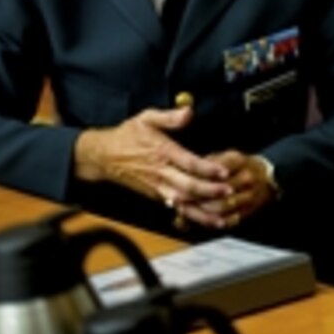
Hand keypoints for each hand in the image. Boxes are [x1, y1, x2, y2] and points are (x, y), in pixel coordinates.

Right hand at [73, 107, 231, 206]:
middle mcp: (161, 173)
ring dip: (203, 211)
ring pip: (182, 203)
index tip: (223, 171)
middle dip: (210, 191)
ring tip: (223, 217)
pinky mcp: (156, 196)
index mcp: (162, 152)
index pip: (187, 163)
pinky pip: (176, 208)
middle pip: (187, 186)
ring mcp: (158, 188)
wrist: (104, 156)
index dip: (206, 168)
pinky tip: (208, 221)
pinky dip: (192, 216)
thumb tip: (188, 112)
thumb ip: (168, 116)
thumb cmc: (127, 136)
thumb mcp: (146, 118)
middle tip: (229, 191)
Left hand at [174, 151, 276, 229]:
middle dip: (194, 199)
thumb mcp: (226, 156)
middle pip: (216, 192)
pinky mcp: (249, 211)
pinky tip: (199, 220)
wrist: (269, 177)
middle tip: (176, 201)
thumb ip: (206, 164)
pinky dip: (212, 222)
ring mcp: (249, 196)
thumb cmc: (240, 166)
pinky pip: (229, 220)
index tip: (178, 184)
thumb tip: (185, 174)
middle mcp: (246, 178)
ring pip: (221, 208)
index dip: (195, 180)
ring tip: (184, 211)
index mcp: (238, 160)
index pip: (213, 171)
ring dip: (200, 212)